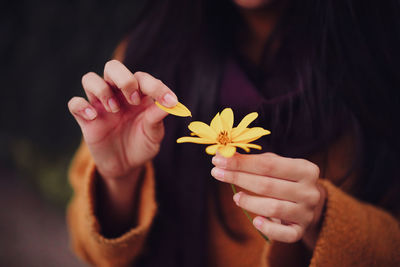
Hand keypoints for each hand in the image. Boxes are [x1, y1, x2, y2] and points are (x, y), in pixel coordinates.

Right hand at [68, 60, 176, 180]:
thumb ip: (158, 118)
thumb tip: (171, 103)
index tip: (170, 101)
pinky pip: (75, 103)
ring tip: (114, 110)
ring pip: (90, 79)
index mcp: (138, 94)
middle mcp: (118, 94)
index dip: (156, 87)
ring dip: (102, 90)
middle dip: (124, 79)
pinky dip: (81, 106)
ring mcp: (100, 105)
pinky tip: (93, 118)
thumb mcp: (154, 134)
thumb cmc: (142, 145)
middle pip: (113, 67)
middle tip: (134, 100)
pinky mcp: (86, 119)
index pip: (143, 79)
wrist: (125, 166)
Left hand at [211, 152, 325, 247]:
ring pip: (273, 208)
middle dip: (238, 178)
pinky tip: (255, 221)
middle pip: (267, 185)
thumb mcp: (277, 165)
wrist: (310, 204)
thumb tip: (224, 155)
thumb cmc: (286, 179)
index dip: (241, 163)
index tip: (219, 160)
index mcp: (306, 169)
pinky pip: (284, 234)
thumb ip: (255, 160)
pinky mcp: (300, 230)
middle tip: (217, 173)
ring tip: (235, 197)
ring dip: (249, 202)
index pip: (268, 164)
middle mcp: (309, 191)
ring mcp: (306, 212)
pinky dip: (268, 228)